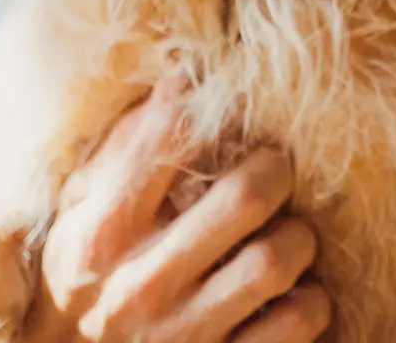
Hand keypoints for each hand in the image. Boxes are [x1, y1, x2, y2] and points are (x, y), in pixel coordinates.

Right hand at [21, 80, 330, 342]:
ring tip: (288, 232)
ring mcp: (181, 333)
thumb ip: (129, 144)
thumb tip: (182, 79)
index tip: (230, 113)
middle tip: (274, 168)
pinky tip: (295, 290)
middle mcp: (141, 284)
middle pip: (248, 196)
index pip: (172, 139)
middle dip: (275, 168)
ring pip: (277, 259)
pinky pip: (297, 323)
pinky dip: (311, 301)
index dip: (214, 110)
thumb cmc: (91, 269)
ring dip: (298, 237)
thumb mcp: (84, 206)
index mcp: (105, 231)